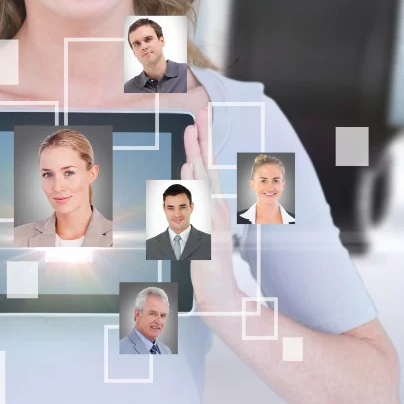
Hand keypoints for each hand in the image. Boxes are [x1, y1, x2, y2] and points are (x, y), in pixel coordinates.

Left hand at [185, 108, 242, 321]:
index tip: (200, 116)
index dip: (204, 140)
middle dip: (203, 137)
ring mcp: (213, 218)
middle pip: (207, 165)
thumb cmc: (207, 258)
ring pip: (203, 180)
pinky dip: (193, 186)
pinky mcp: (207, 232)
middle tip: (200, 111)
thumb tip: (184, 167)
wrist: (219, 292)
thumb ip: (192, 194)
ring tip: (192, 130)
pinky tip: (187, 169)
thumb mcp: (197, 221)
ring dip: (197, 154)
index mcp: (214, 202)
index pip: (207, 165)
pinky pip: (198, 204)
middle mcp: (217, 206)